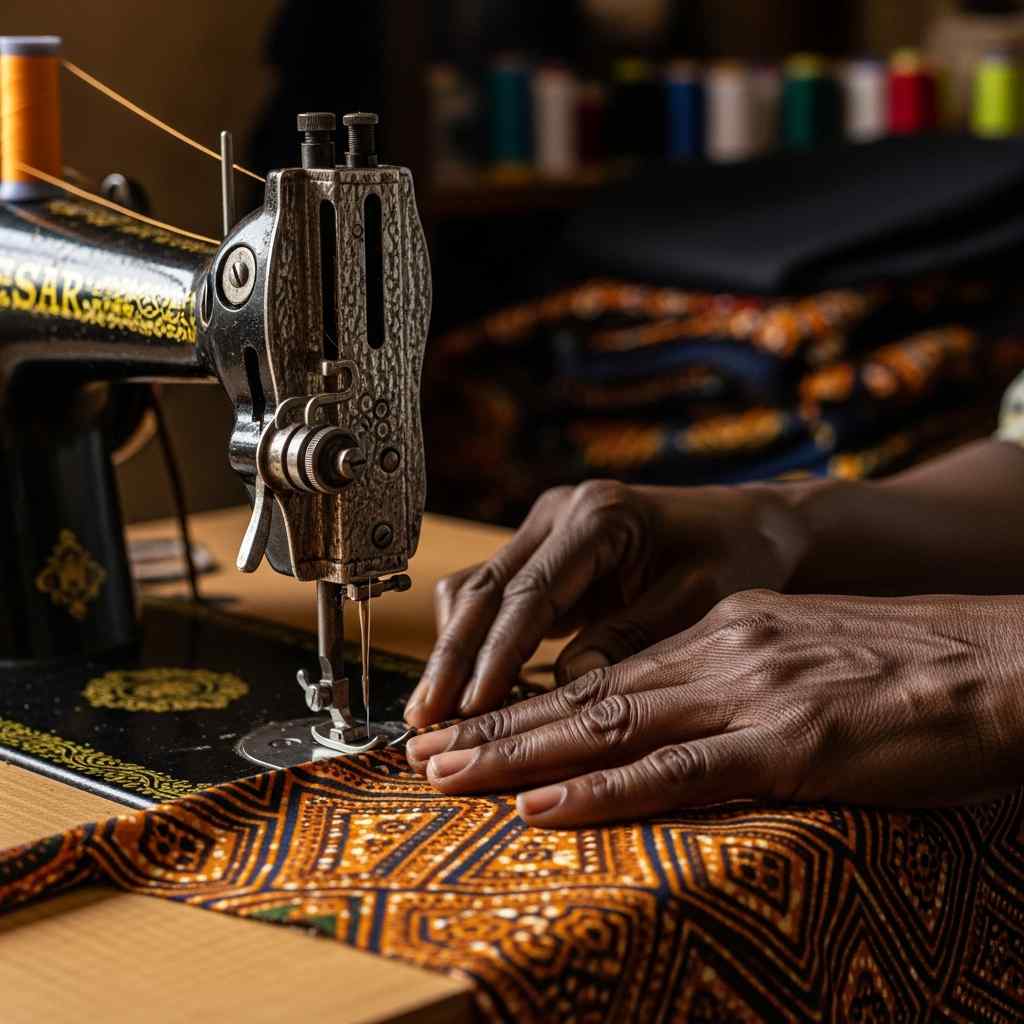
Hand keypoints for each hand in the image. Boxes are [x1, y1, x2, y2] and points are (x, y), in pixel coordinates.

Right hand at [405, 481, 808, 725]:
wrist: (746, 524)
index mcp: (599, 516)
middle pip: (484, 587)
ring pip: (475, 588)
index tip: (470, 709)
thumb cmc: (733, 556)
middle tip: (424, 722)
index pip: (529, 592)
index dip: (495, 653)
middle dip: (452, 657)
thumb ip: (632, 636)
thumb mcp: (699, 599)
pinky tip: (468, 690)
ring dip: (454, 650)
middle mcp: (560, 512)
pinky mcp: (543, 552)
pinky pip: (493, 596)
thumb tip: (568, 685)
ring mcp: (545, 528)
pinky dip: (476, 641)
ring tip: (434, 715)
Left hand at [405, 590, 1023, 826]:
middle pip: (586, 695)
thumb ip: (735, 675)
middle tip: (425, 748)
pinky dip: (600, 792)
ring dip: (518, 755)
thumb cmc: (908, 667)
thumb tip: (679, 710)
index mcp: (723, 633)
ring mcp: (747, 697)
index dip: (531, 702)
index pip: (605, 671)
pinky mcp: (784, 746)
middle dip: (497, 725)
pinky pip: (673, 772)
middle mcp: (720, 654)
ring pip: (607, 727)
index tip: (471, 723)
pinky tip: (541, 806)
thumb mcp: (803, 651)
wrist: (998, 664)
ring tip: (448, 773)